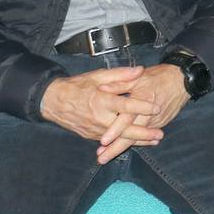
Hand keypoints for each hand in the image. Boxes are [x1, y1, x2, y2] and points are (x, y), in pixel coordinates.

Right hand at [40, 68, 159, 151]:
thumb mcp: (98, 76)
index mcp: (101, 100)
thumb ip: (120, 74)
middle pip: (124, 128)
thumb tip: (140, 70)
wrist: (53, 101)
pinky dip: (123, 142)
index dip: (142, 107)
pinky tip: (137, 143)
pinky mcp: (90, 135)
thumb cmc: (77, 86)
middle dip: (143, 133)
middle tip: (160, 134)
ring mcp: (94, 129)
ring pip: (118, 138)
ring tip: (154, 141)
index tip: (157, 108)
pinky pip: (110, 141)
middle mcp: (99, 117)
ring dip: (137, 141)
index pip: (125, 105)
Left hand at [95, 65, 190, 161]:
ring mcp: (156, 121)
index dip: (115, 130)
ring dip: (122, 148)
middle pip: (132, 134)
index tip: (103, 141)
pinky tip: (123, 148)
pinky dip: (134, 143)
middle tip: (101, 159)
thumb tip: (101, 88)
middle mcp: (149, 114)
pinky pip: (145, 136)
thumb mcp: (138, 77)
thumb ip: (119, 83)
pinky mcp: (160, 123)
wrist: (182, 80)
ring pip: (138, 138)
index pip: (127, 118)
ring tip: (106, 156)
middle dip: (116, 148)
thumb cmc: (158, 76)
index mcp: (142, 99)